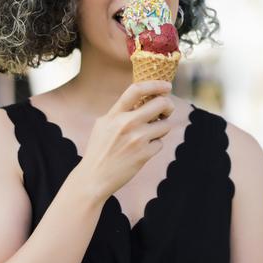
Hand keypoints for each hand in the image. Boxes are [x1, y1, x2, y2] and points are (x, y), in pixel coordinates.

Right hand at [73, 81, 174, 200]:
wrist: (94, 178)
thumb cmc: (100, 150)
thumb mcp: (103, 125)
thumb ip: (120, 111)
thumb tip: (143, 100)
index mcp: (115, 114)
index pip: (137, 89)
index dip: (156, 84)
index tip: (166, 85)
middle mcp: (126, 123)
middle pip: (160, 103)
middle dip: (168, 106)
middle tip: (166, 110)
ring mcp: (137, 139)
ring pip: (165, 125)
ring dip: (162, 128)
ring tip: (149, 135)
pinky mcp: (144, 154)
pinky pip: (160, 143)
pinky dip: (155, 146)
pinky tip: (143, 151)